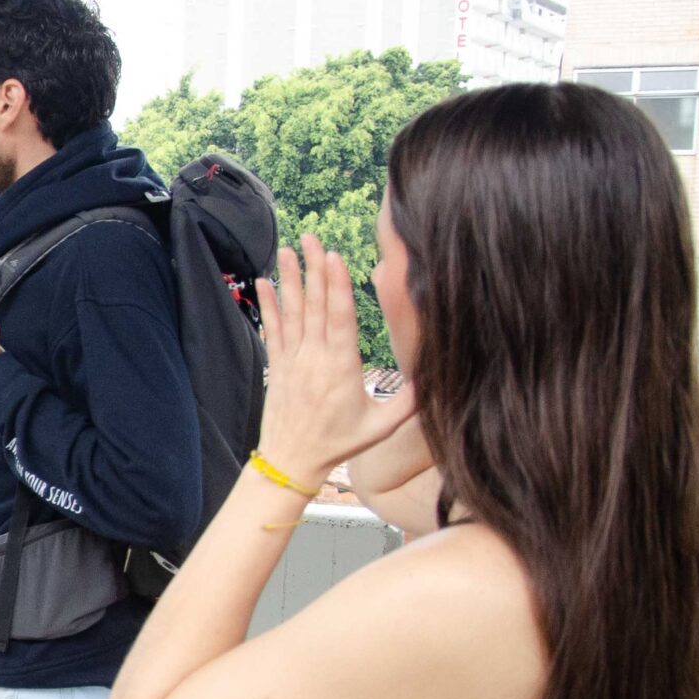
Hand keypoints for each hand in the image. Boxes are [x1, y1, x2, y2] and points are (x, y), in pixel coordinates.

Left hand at [254, 234, 414, 486]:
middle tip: (312, 237)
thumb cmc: (339, 444)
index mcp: (341, 367)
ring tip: (289, 250)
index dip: (337, 286)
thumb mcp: (381, 426)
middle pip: (315, 305)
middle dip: (314, 269)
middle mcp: (315, 358)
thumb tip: (435, 378)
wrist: (291, 461)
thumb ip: (409, 402)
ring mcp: (293, 359)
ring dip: (290, 279)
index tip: (336, 257)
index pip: (340, 318)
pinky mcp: (278, 365)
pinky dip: (268, 304)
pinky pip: (273, 328)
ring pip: (293, 312)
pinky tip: (263, 281)